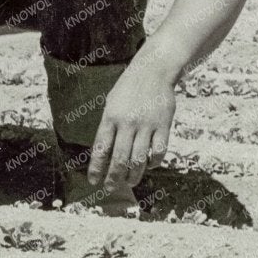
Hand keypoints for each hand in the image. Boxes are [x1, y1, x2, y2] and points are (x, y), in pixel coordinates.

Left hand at [82, 58, 177, 196]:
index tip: (94, 181)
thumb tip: (105, 155)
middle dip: (114, 178)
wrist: (154, 70)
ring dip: (134, 175)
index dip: (96, 168)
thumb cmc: (129, 88)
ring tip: (130, 182)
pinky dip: (154, 162)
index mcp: (111, 117)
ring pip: (139, 159)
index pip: (101, 149)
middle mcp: (128, 123)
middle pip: (120, 159)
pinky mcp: (163, 125)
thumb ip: (108, 127)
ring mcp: (147, 124)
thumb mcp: (111, 103)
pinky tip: (150, 165)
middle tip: (111, 187)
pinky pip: (159, 151)